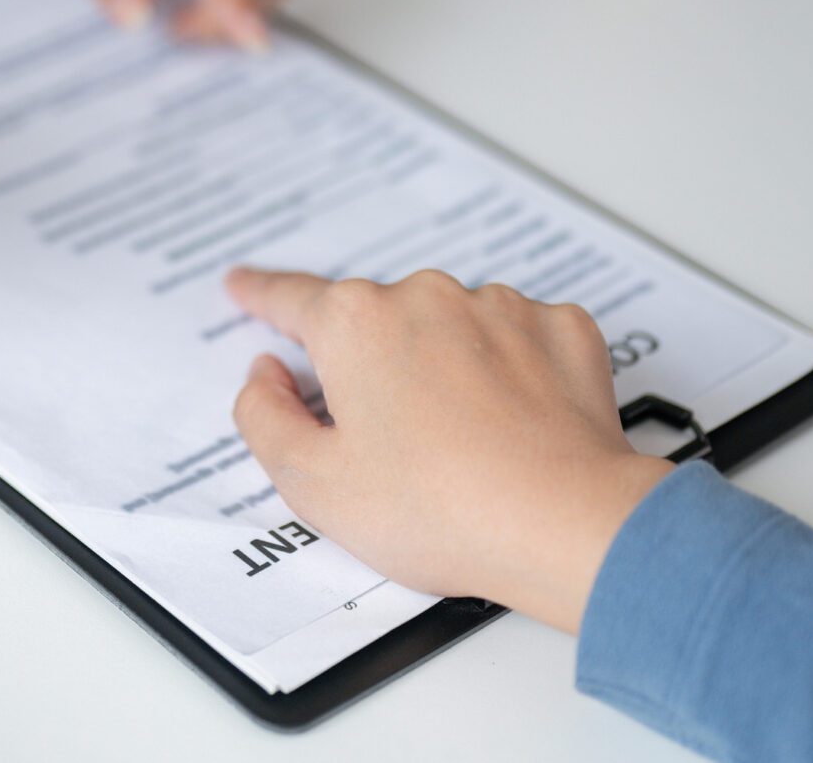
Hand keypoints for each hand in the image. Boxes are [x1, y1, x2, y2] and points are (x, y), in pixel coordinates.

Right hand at [224, 268, 672, 632]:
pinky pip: (516, 339)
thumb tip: (267, 375)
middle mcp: (426, 296)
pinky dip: (508, 373)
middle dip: (373, 370)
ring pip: (449, 329)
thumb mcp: (313, 484)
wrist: (568, 525)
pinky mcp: (562, 329)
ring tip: (460, 448)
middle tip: (388, 444)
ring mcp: (500, 307)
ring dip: (444, 369)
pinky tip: (511, 425)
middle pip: (376, 324)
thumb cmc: (440, 510)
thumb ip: (265, 416)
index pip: (290, 298)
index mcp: (355, 323)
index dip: (261, 295)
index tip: (244, 286)